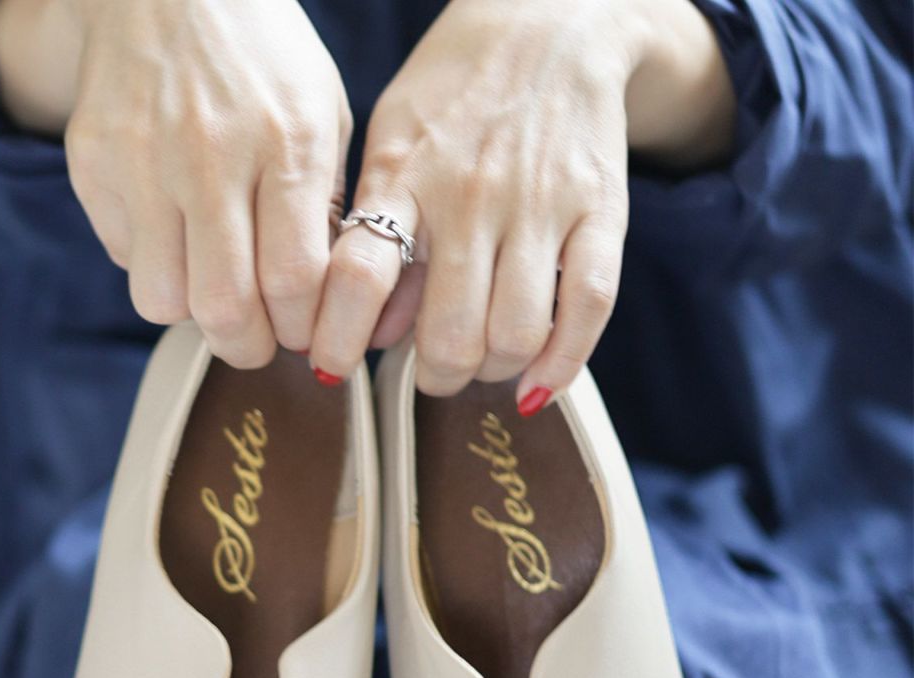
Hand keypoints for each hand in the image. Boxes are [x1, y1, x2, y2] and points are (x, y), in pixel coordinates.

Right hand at [0, 0, 351, 365]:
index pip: (293, 280)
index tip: (302, 335)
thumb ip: (324, 210)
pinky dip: (153, 264)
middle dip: (247, 347)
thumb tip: (319, 307)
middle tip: (256, 341)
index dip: (299, 330)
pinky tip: (173, 229)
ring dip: (192, 311)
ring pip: (163, 300)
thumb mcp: (322, 117)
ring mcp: (143, 161)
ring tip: (211, 282)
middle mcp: (211, 155)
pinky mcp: (94, 165)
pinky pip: (125, 259)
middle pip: (225, 308)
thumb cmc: (260, 62)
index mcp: (286, 142)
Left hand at [309, 0, 734, 399]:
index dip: (339, 339)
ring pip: (514, 333)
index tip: (333, 367)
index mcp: (405, 176)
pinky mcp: (600, 209)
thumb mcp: (391, 146)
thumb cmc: (455, 97)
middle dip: (436, 374)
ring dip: (492, 370)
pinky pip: (587, 306)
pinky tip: (535, 385)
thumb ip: (375, 237)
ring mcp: (540, 203)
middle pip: (448, 332)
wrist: (550, 22)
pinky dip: (560, 363)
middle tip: (434, 369)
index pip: (357, 276)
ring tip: (483, 360)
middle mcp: (471, 194)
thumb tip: (372, 336)